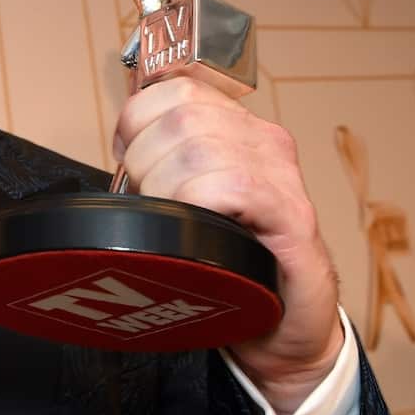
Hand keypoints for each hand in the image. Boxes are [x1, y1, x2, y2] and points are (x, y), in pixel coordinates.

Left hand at [114, 77, 343, 414]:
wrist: (289, 326)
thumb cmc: (234, 266)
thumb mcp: (193, 202)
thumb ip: (168, 165)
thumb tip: (122, 149)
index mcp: (237, 130)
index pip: (176, 88)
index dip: (136, 118)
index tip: (127, 156)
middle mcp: (263, 143)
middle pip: (180, 115)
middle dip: (143, 159)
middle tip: (147, 201)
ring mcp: (281, 177)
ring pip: (198, 147)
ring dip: (164, 186)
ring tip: (168, 221)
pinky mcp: (292, 216)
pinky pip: (232, 186)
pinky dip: (196, 203)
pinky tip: (193, 228)